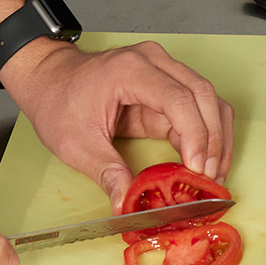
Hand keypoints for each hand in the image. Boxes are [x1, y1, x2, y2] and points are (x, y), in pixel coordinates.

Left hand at [6, 37, 233, 205]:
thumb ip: (105, 171)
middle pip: (203, 95)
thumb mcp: (74, 142)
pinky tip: (204, 160)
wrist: (48, 78)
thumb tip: (126, 202)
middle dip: (212, 139)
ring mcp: (163, 69)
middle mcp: (154, 62)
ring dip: (217, 137)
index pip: (179, 99)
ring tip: (213, 173)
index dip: (195, 136)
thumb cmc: (57, 101)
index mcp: (131, 70)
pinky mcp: (166, 84)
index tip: (197, 169)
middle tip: (209, 178)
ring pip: (209, 99)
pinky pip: (199, 105)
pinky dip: (207, 133)